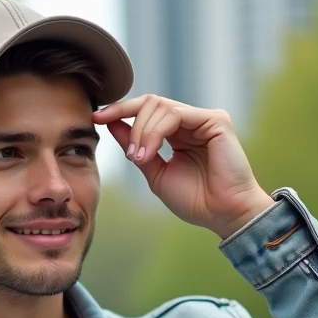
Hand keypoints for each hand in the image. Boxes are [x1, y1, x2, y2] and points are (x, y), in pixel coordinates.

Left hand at [94, 95, 274, 238]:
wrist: (221, 214)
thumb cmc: (194, 200)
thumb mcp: (155, 172)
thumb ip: (136, 147)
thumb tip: (112, 124)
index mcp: (178, 132)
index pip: (146, 110)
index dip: (120, 110)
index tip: (95, 118)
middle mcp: (191, 121)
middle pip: (150, 103)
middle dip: (131, 124)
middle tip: (130, 155)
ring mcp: (204, 118)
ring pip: (160, 107)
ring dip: (142, 133)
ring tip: (140, 159)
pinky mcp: (215, 120)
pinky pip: (176, 114)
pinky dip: (156, 132)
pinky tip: (151, 153)